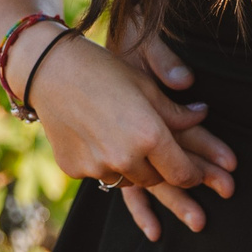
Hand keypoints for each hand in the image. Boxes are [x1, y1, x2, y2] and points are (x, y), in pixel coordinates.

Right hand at [24, 29, 227, 236]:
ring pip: (128, 180)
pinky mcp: (75, 170)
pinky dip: (106, 163)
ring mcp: (97, 167)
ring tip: (129, 141)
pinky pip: (100, 175)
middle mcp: (124, 158)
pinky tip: (100, 139)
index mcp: (149, 136)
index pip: (182, 173)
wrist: (50, 72)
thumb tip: (201, 117)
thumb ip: (177, 112)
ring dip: (135, 168)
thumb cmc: (104, 71)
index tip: (198, 173)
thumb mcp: (147, 87)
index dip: (195, 176)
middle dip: (163, 170)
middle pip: (156, 180)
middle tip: (162, 154)